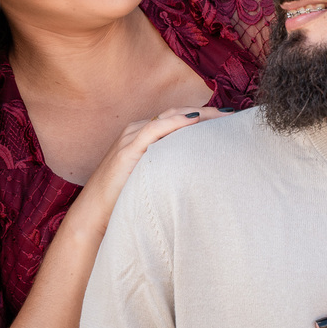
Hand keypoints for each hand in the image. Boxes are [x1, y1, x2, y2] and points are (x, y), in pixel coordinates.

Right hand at [66, 107, 229, 242]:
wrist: (93, 214)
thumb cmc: (123, 198)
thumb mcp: (151, 177)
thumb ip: (169, 167)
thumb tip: (198, 172)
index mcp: (142, 134)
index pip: (177, 118)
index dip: (203, 116)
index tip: (227, 120)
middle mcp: (136, 130)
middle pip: (177, 113)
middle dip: (206, 113)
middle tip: (232, 115)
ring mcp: (130, 137)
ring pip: (169, 117)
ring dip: (197, 114)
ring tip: (221, 116)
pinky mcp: (127, 149)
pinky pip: (154, 129)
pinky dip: (175, 122)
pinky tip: (193, 120)